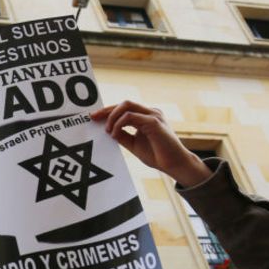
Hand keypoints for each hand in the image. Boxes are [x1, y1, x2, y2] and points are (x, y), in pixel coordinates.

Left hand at [91, 102, 210, 187]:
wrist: (175, 165)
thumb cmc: (157, 155)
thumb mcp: (134, 144)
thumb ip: (122, 135)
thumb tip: (108, 130)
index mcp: (146, 116)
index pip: (124, 108)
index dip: (108, 111)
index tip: (93, 117)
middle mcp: (150, 112)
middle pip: (124, 103)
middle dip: (106, 110)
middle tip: (93, 118)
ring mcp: (153, 115)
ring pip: (126, 106)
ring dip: (112, 117)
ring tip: (108, 131)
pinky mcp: (154, 122)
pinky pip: (130, 116)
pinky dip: (119, 124)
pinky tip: (115, 134)